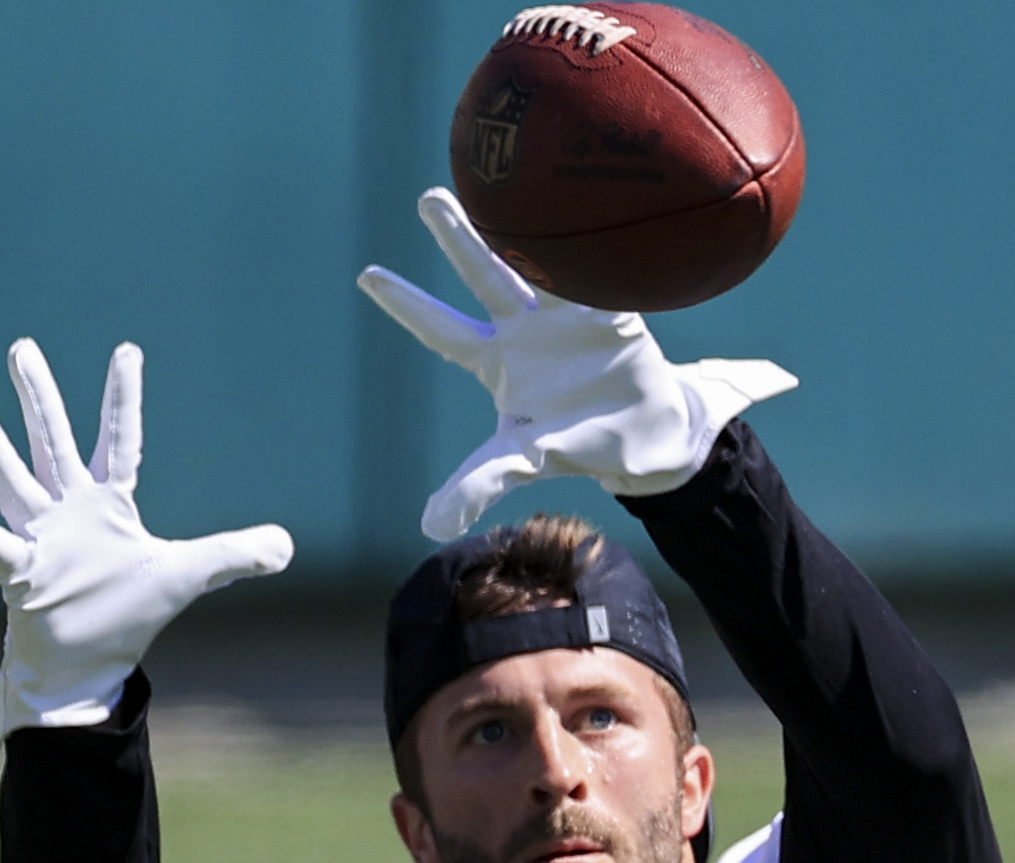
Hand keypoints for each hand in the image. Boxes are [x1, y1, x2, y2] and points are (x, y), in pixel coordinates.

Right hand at [0, 338, 295, 742]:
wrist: (83, 663)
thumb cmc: (126, 614)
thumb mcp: (186, 577)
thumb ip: (232, 556)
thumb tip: (286, 548)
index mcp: (108, 503)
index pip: (120, 440)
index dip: (124, 398)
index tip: (127, 350)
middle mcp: (69, 509)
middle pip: (53, 441)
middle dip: (39, 397)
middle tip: (23, 348)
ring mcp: (41, 537)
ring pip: (15, 482)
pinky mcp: (21, 572)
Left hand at [357, 190, 794, 541]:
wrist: (647, 436)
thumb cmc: (577, 444)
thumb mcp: (523, 460)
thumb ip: (479, 484)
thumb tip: (431, 526)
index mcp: (497, 360)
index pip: (443, 330)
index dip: (408, 305)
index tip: (367, 275)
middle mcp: (525, 327)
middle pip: (486, 276)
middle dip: (458, 239)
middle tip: (428, 198)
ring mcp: (568, 314)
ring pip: (541, 263)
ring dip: (526, 229)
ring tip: (510, 185)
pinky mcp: (614, 311)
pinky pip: (600, 279)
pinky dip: (594, 257)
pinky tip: (585, 215)